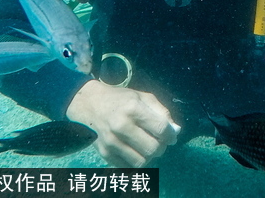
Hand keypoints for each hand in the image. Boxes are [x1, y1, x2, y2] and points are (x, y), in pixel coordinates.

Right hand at [65, 80, 179, 166]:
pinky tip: (135, 151)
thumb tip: (175, 132)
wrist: (90, 104)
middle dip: (161, 147)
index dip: (170, 135)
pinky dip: (135, 161)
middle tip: (158, 141)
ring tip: (147, 147)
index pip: (161, 129)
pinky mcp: (104, 153)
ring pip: (142, 162)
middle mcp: (121, 126)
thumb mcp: (143, 97)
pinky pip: (128, 167)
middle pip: (153, 149)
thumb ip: (162, 112)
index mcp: (133, 108)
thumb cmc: (121, 99)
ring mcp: (111, 142)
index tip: (171, 136)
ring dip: (149, 157)